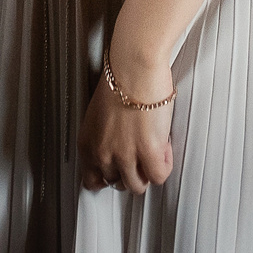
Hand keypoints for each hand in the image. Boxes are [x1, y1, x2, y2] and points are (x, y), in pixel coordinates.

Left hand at [77, 64, 174, 194]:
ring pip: (137, 186)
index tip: (120, 169)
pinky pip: (158, 176)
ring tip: (154, 149)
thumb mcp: (100, 115)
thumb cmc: (120, 79)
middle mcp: (103, 154)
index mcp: (88, 144)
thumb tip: (120, 146)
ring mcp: (125, 156)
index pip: (92, 181)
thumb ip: (105, 137)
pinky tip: (163, 146)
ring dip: (147, 170)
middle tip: (141, 152)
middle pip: (118, 183)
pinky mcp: (148, 153)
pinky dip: (164, 164)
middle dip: (132, 170)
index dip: (109, 177)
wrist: (134, 67)